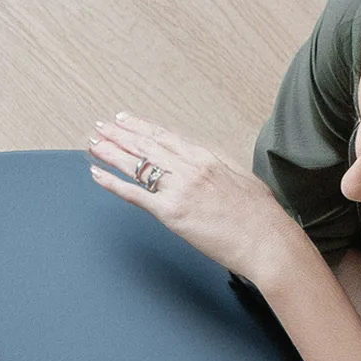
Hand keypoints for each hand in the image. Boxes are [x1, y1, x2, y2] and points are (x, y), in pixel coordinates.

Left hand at [87, 113, 303, 282]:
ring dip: (111, 152)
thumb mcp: (241, 181)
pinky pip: (134, 194)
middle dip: (120, 134)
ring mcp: (180, 188)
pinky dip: (112, 183)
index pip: (166, 136)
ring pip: (137, 164)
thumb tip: (209, 172)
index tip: (125, 120)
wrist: (268, 240)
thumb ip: (219, 171)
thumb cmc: (261, 217)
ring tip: (93, 144)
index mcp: (208, 157)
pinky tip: (96, 174)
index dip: (142, 127)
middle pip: (147, 145)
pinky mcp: (171, 212)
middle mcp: (191, 167)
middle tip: (100, 126)